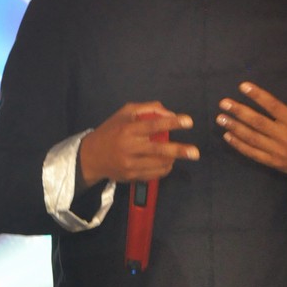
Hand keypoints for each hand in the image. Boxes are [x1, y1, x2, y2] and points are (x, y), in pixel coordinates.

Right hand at [78, 102, 198, 186]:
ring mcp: (130, 165)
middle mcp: (129, 148)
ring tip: (177, 155)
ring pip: (159, 164)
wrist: (90, 157)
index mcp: (127, 129)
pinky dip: (164, 168)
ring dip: (172, 159)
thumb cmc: (110, 131)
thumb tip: (169, 113)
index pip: (153, 125)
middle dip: (179, 151)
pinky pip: (154, 174)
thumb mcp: (124, 113)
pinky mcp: (131, 177)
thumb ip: (147, 109)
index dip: (172, 123)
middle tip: (195, 153)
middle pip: (159, 149)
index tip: (189, 121)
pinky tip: (166, 162)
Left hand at [217, 63, 286, 183]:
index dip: (257, 95)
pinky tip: (228, 136)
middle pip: (258, 122)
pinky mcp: (273, 162)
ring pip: (252, 138)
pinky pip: (253, 153)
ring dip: (235, 128)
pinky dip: (239, 145)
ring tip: (220, 118)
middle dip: (239, 112)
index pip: (273, 106)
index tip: (243, 86)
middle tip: (223, 103)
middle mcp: (285, 137)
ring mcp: (277, 151)